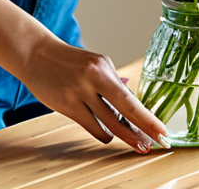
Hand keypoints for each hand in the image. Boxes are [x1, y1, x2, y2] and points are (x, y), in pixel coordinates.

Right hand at [20, 35, 169, 153]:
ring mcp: (77, 93)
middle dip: (141, 132)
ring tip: (133, 142)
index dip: (148, 118)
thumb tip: (133, 104)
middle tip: (154, 145)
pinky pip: (92, 127)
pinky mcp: (66, 105)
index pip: (130, 98)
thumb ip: (113, 84)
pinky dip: (103, 133)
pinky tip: (107, 133)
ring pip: (108, 125)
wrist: (36, 54)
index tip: (162, 131)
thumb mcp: (95, 65)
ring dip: (122, 136)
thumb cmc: (69, 61)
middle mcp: (92, 79)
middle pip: (123, 113)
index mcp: (103, 67)